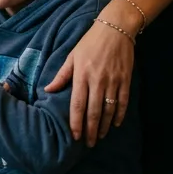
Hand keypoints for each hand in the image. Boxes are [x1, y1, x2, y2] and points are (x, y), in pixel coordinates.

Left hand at [43, 19, 134, 146]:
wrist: (116, 29)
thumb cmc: (89, 43)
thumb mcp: (72, 56)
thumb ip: (62, 75)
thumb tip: (47, 90)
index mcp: (82, 75)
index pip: (78, 105)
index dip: (76, 122)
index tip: (75, 136)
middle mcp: (98, 81)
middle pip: (94, 111)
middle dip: (91, 130)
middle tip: (88, 144)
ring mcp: (113, 81)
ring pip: (109, 110)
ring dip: (104, 126)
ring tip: (100, 137)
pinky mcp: (125, 80)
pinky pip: (123, 102)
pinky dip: (119, 115)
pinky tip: (115, 124)